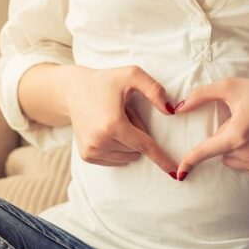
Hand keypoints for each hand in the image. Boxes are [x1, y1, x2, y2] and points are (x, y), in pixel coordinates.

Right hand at [62, 65, 180, 177]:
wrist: (73, 90)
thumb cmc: (106, 81)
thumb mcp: (132, 75)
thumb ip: (155, 90)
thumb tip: (171, 111)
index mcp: (113, 124)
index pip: (144, 146)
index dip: (161, 158)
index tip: (175, 173)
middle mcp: (100, 141)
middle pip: (137, 149)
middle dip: (137, 133)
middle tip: (123, 113)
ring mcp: (92, 151)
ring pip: (127, 156)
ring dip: (127, 141)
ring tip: (113, 120)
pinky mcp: (87, 156)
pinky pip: (115, 159)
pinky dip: (118, 147)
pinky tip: (106, 129)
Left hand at [173, 77, 248, 179]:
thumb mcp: (231, 87)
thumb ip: (202, 95)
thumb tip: (179, 108)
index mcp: (237, 135)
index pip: (206, 151)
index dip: (190, 160)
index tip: (180, 173)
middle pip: (220, 153)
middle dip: (224, 139)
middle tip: (243, 121)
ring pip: (232, 162)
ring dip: (235, 149)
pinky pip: (247, 166)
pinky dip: (247, 155)